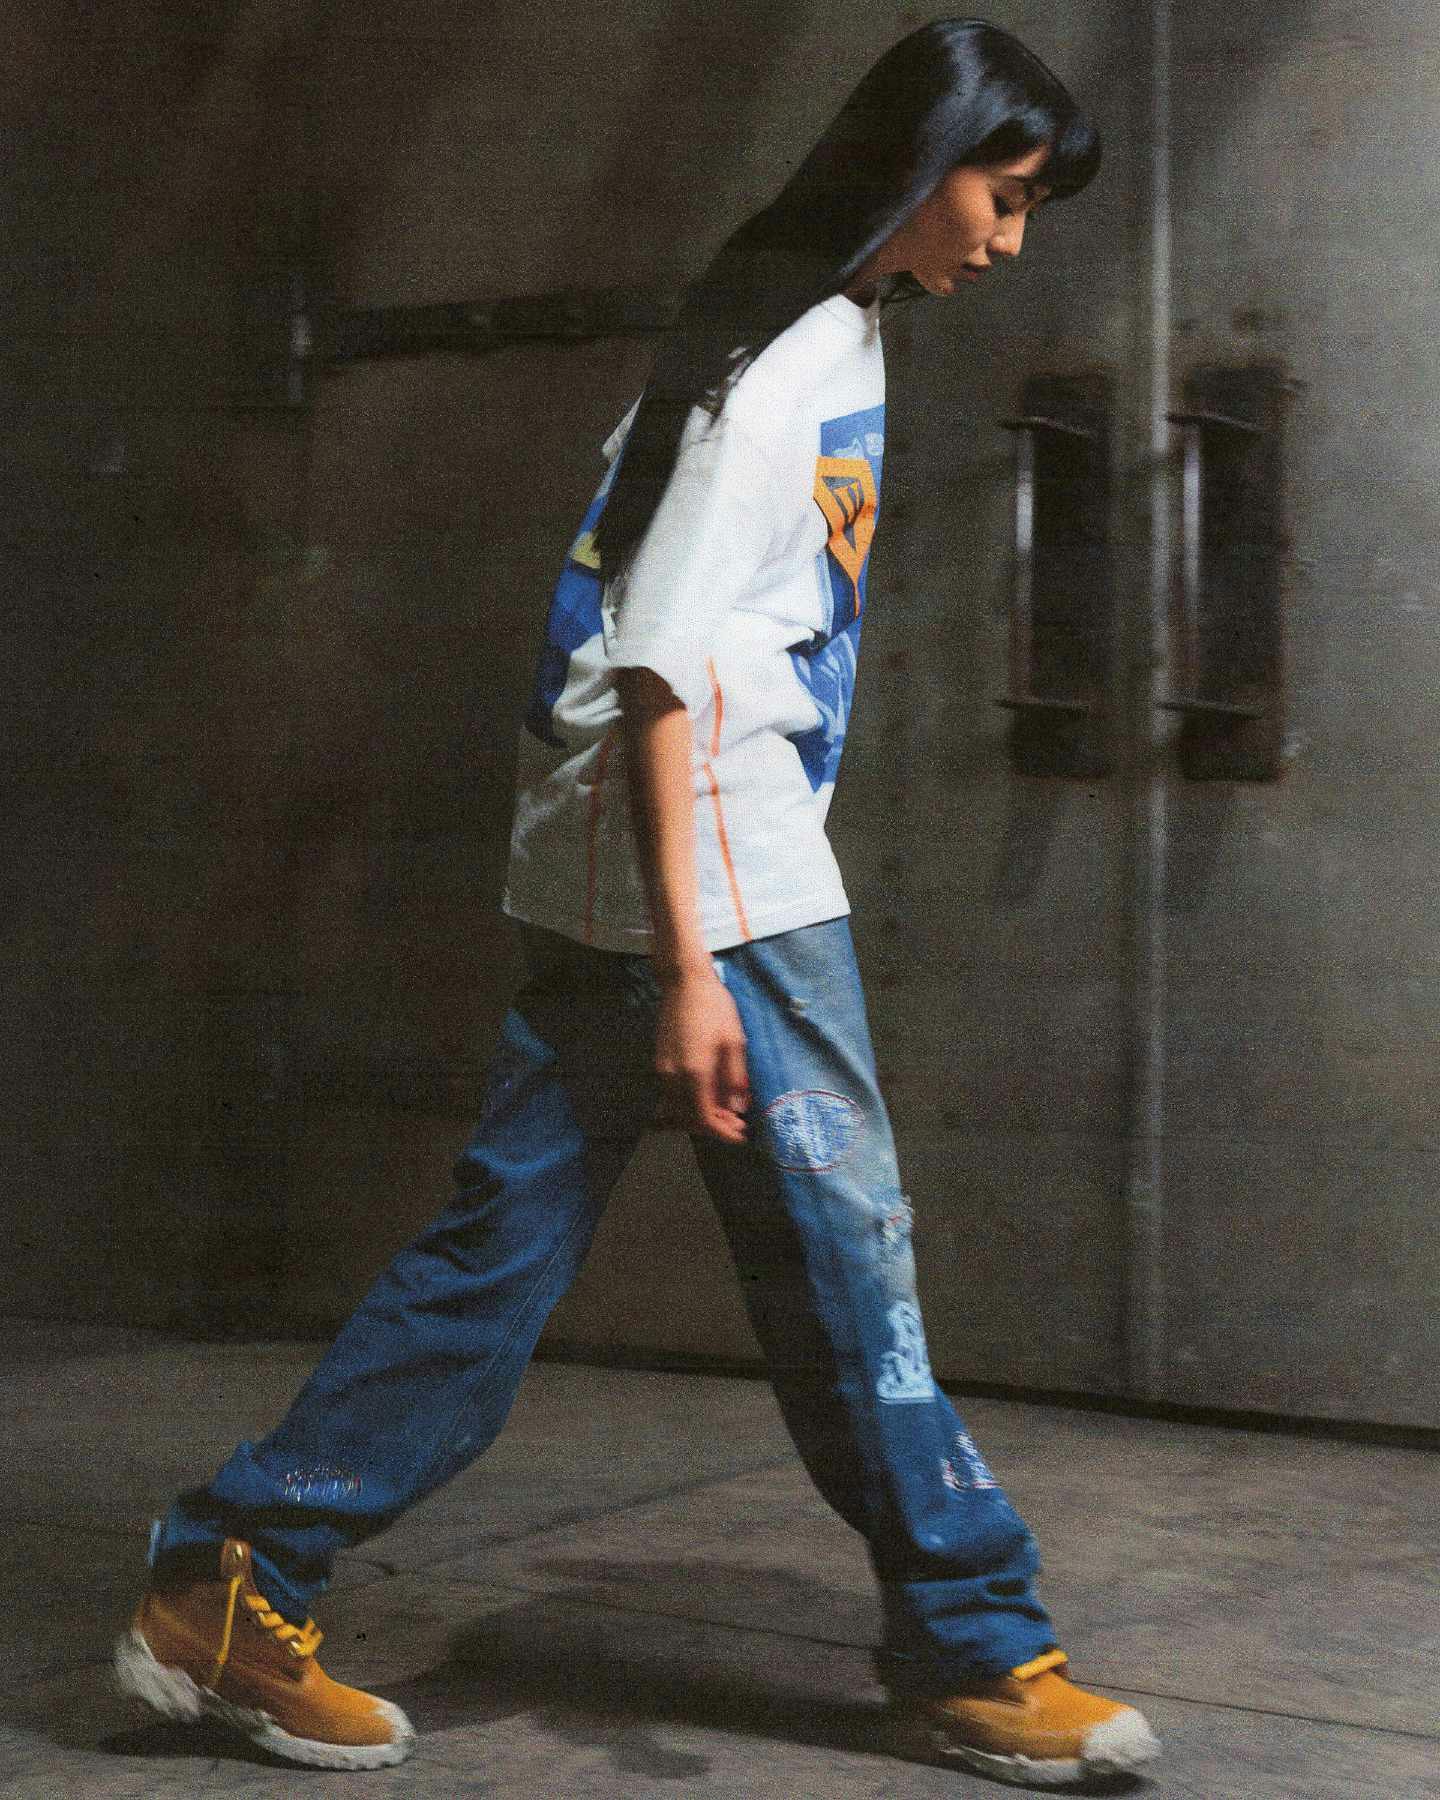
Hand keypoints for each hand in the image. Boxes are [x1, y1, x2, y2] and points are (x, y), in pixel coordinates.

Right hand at [654, 967, 750, 1143]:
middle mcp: (673, 1076)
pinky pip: (671, 1095)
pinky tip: (708, 1096)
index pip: (705, 1118)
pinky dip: (689, 1104)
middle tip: (737, 1124)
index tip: (741, 1136)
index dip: (723, 1132)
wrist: (684, 983)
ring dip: (700, 1117)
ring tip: (725, 1112)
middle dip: (713, 1127)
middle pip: (688, 1119)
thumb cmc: (714, 1008)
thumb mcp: (734, 1042)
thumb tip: (738, 1109)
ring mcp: (663, 1070)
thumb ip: (735, 1079)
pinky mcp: (659, 1063)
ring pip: (677, 1109)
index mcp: (695, 1072)